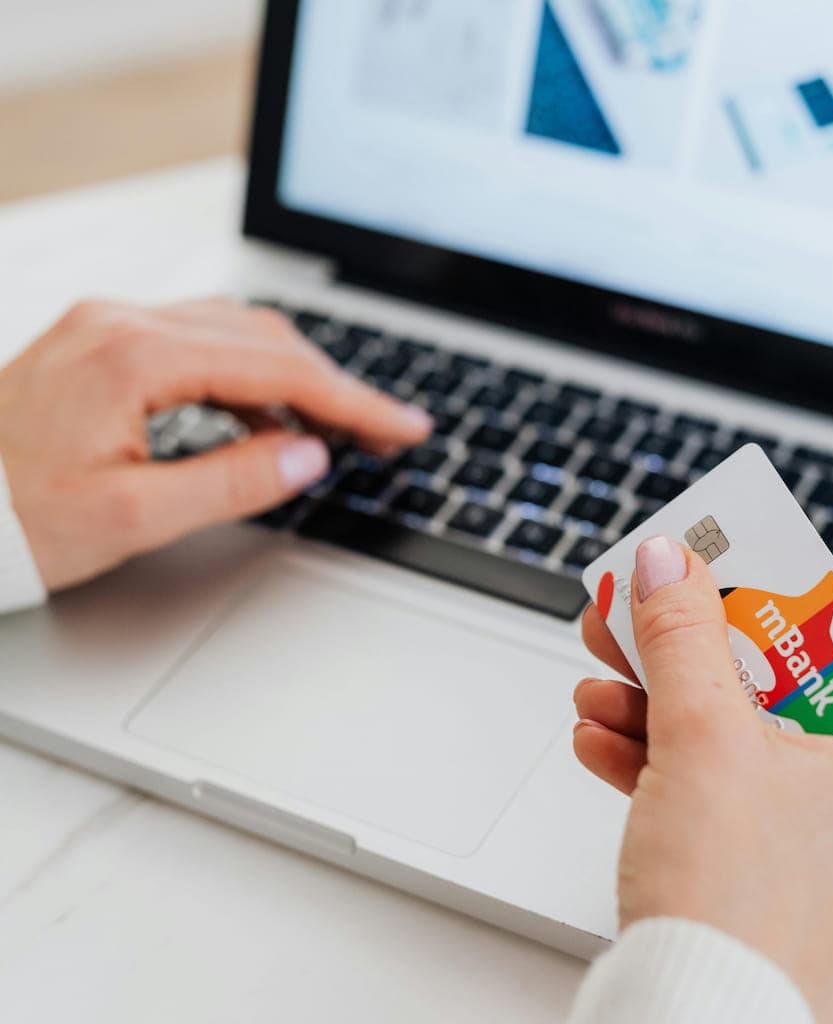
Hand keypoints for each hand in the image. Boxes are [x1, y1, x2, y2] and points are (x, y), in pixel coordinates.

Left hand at [0, 298, 431, 589]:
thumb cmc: (4, 518)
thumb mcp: (128, 518)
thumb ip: (231, 482)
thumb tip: (308, 453)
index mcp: (131, 357)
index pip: (278, 368)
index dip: (354, 400)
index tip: (403, 425)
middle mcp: (121, 324)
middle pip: (264, 336)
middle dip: (335, 383)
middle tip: (384, 430)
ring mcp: (109, 327)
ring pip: (236, 332)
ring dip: (295, 377)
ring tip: (335, 427)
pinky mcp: (103, 344)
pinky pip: (200, 343)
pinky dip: (249, 376)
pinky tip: (265, 414)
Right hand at [573, 537, 832, 1023]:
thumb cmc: (736, 909)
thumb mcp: (701, 737)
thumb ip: (683, 637)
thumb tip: (670, 567)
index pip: (832, 652)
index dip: (757, 609)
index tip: (709, 583)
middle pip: (773, 702)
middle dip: (685, 668)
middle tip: (641, 630)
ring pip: (743, 755)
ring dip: (662, 719)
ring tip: (603, 693)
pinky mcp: (785, 890)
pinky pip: (728, 807)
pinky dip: (670, 774)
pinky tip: (609, 746)